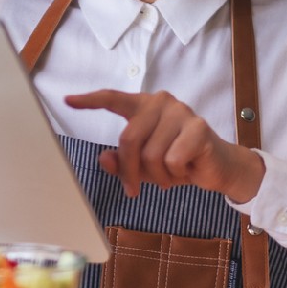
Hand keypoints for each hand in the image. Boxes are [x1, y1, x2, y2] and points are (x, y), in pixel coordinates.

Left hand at [65, 89, 264, 201]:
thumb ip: (123, 161)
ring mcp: (181, 113)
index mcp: (144, 106)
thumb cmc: (179, 161)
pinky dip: (175, 174)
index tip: (67, 100)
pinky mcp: (198, 128)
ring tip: (170, 175)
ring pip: (150, 154)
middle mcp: (161, 102)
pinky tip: (187, 170)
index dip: (90, 100)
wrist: (218, 168)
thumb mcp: (145, 165)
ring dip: (157, 176)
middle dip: (130, 170)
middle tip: (134, 189)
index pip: (113, 98)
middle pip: (128, 139)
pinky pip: (172, 160)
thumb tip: (103, 159)